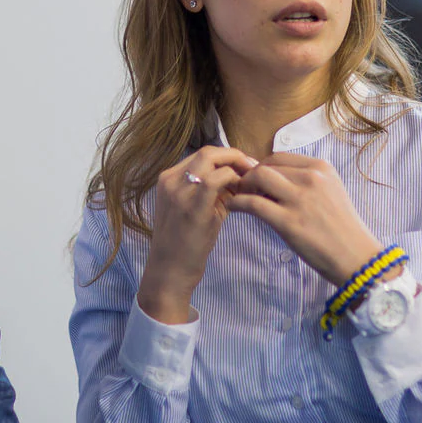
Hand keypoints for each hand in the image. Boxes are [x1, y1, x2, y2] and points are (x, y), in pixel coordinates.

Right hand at [136, 146, 257, 323]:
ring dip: (236, 166)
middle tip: (253, 168)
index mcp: (168, 178)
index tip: (244, 167)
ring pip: (211, 159)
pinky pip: (216, 179)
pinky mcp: (192, 206)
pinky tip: (241, 194)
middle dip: (234, 156)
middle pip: (208, 151)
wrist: (170, 271)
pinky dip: (233, 180)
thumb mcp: (193, 209)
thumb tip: (238, 177)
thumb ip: (211, 191)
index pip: (202, 154)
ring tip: (250, 180)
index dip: (226, 156)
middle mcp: (171, 180)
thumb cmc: (184, 243)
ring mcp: (179, 191)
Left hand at [227, 154, 383, 286]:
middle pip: (267, 165)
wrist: (357, 256)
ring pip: (258, 177)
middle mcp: (311, 178)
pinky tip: (234, 207)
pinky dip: (238, 203)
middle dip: (250, 174)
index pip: (280, 157)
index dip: (263, 165)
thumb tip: (277, 178)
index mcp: (322, 168)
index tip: (255, 177)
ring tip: (240, 196)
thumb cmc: (343, 228)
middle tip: (244, 188)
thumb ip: (308, 181)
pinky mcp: (289, 222)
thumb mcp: (331, 192)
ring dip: (244, 185)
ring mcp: (300, 199)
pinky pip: (254, 204)